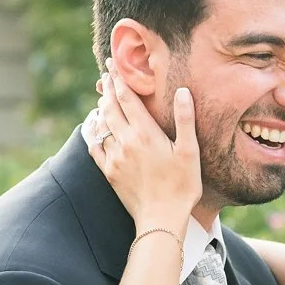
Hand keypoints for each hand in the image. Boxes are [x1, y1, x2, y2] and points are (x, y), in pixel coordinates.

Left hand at [84, 62, 200, 235]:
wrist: (161, 219)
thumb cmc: (181, 187)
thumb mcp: (190, 152)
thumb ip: (185, 120)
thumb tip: (183, 91)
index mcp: (145, 133)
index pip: (127, 98)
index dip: (119, 79)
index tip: (112, 64)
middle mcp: (125, 141)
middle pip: (110, 107)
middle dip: (108, 89)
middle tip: (106, 75)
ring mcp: (114, 157)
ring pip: (101, 124)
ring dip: (102, 108)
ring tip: (104, 98)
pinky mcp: (109, 172)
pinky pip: (95, 146)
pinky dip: (95, 132)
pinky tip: (97, 128)